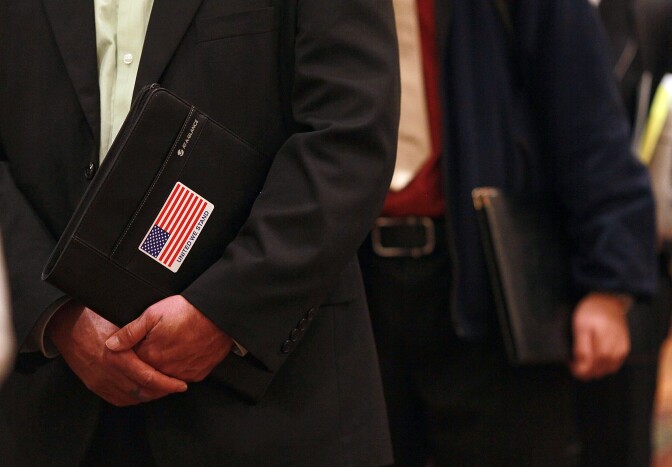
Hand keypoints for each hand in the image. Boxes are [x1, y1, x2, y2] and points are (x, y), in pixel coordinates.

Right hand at [47, 301, 187, 405]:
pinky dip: (134, 398)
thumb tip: (165, 336)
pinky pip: (117, 399)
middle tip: (177, 387)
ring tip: (164, 388)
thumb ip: (139, 332)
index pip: (148, 378)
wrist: (66, 324)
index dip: (168, 383)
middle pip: (142, 392)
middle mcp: (107, 373)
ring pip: (131, 398)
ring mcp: (99, 381)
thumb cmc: (96, 317)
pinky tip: (145, 391)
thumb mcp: (120, 319)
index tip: (181, 383)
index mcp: (117, 356)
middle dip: (162, 392)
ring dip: (150, 396)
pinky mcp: (94, 385)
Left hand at [105, 295, 232, 381]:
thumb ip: (130, 331)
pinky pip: (183, 378)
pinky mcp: (198, 374)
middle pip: (147, 374)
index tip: (134, 346)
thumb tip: (110, 344)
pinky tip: (180, 356)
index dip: (130, 355)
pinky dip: (179, 371)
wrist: (218, 315)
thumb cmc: (188, 311)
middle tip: (153, 347)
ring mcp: (183, 374)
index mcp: (151, 355)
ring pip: (165, 378)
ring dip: (161, 370)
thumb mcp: (153, 314)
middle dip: (144, 364)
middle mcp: (166, 369)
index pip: (131, 365)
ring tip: (166, 350)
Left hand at [570, 292, 630, 380]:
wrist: (608, 300)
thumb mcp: (581, 326)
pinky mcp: (624, 348)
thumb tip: (580, 363)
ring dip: (594, 370)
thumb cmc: (592, 311)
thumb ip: (581, 347)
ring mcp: (622, 351)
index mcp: (603, 347)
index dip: (578, 370)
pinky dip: (604, 366)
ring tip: (583, 362)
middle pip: (599, 371)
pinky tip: (595, 360)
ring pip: (607, 370)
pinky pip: (614, 364)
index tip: (569, 365)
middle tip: (574, 364)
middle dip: (585, 371)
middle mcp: (615, 352)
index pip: (590, 368)